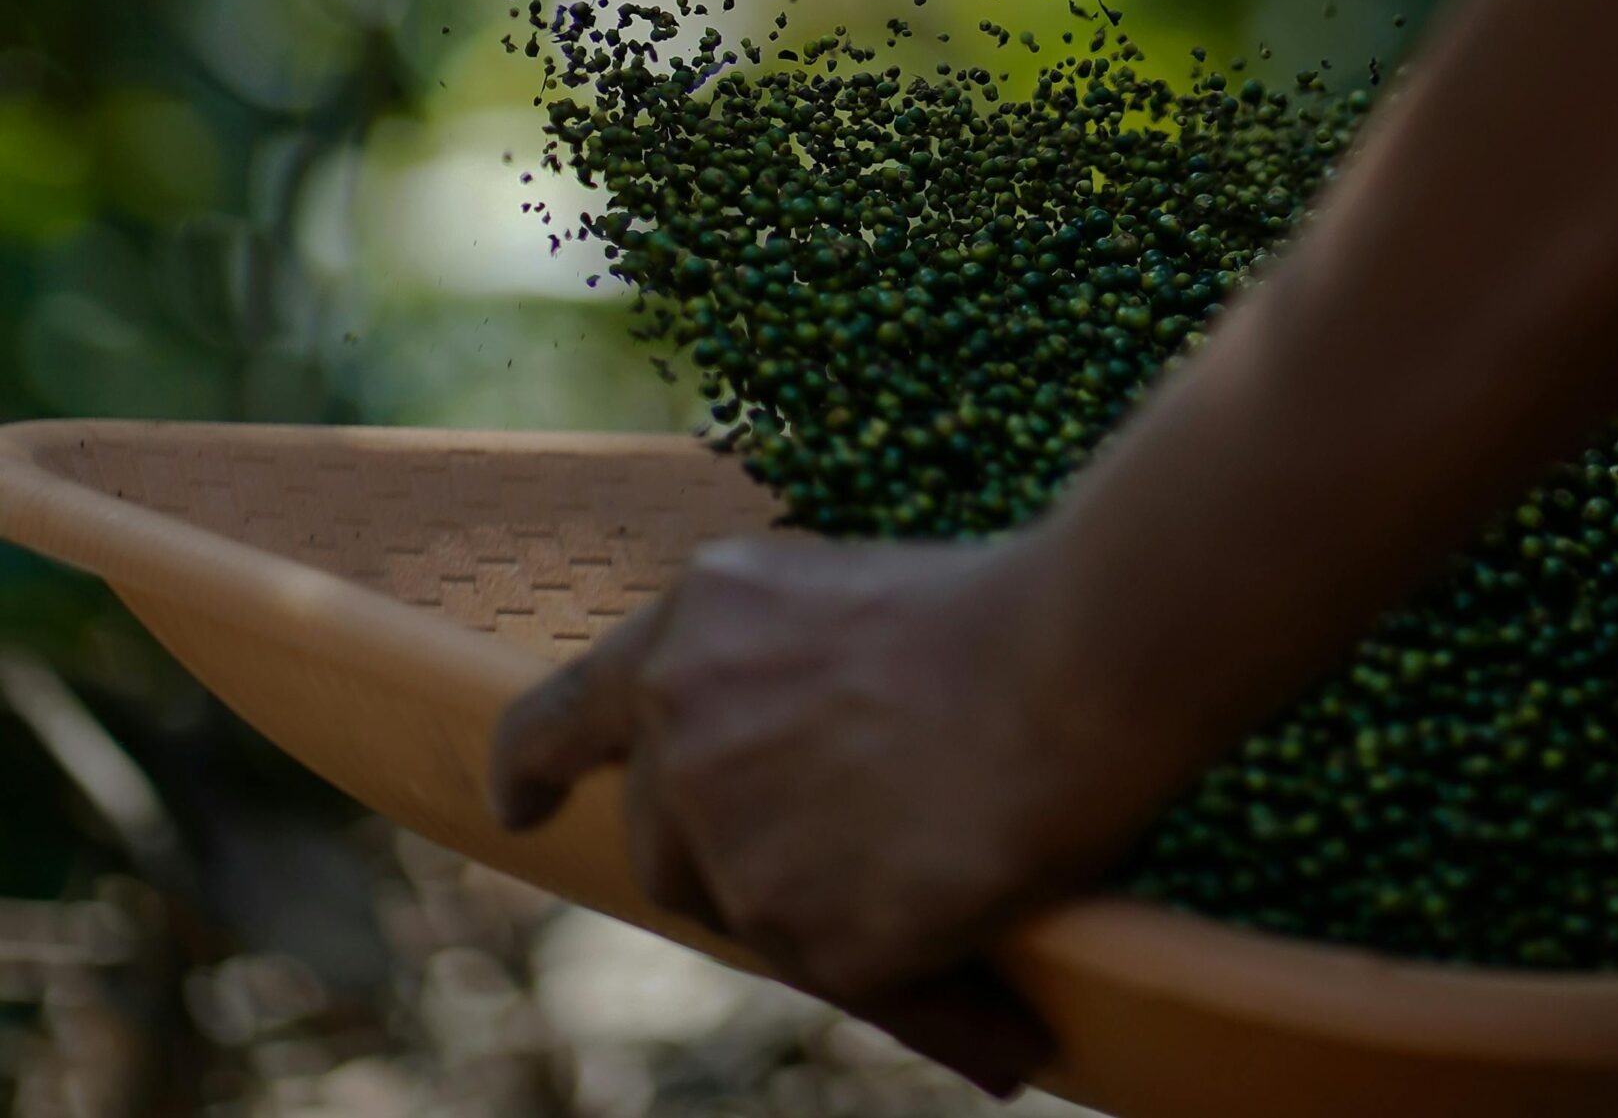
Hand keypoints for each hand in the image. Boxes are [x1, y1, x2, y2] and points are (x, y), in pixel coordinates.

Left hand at [485, 533, 1145, 1094]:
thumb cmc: (1013, 612)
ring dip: (844, 919)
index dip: (535, 768)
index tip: (522, 806)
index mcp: (694, 628)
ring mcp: (734, 837)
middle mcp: (683, 730)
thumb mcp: (852, 606)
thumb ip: (781, 682)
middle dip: (743, 860)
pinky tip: (1010, 1026)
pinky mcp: (806, 931)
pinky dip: (938, 1009)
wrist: (1081, 656)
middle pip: (670, 845)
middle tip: (870, 842)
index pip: (563, 715)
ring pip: (762, 919)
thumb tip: (793, 797)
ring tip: (965, 888)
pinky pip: (862, 991)